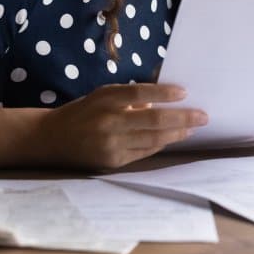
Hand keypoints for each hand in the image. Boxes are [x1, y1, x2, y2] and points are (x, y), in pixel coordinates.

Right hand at [37, 83, 206, 169]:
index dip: (164, 92)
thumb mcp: (103, 96)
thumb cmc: (84, 111)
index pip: (140, 93)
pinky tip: (173, 138)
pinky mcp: (112, 161)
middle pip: (153, 119)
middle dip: (182, 118)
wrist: (51, 139)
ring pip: (152, 138)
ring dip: (177, 133)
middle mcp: (108, 121)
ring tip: (193, 127)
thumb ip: (131, 96)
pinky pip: (144, 152)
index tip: (185, 91)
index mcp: (105, 99)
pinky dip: (160, 143)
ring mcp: (110, 144)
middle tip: (203, 116)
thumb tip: (164, 98)